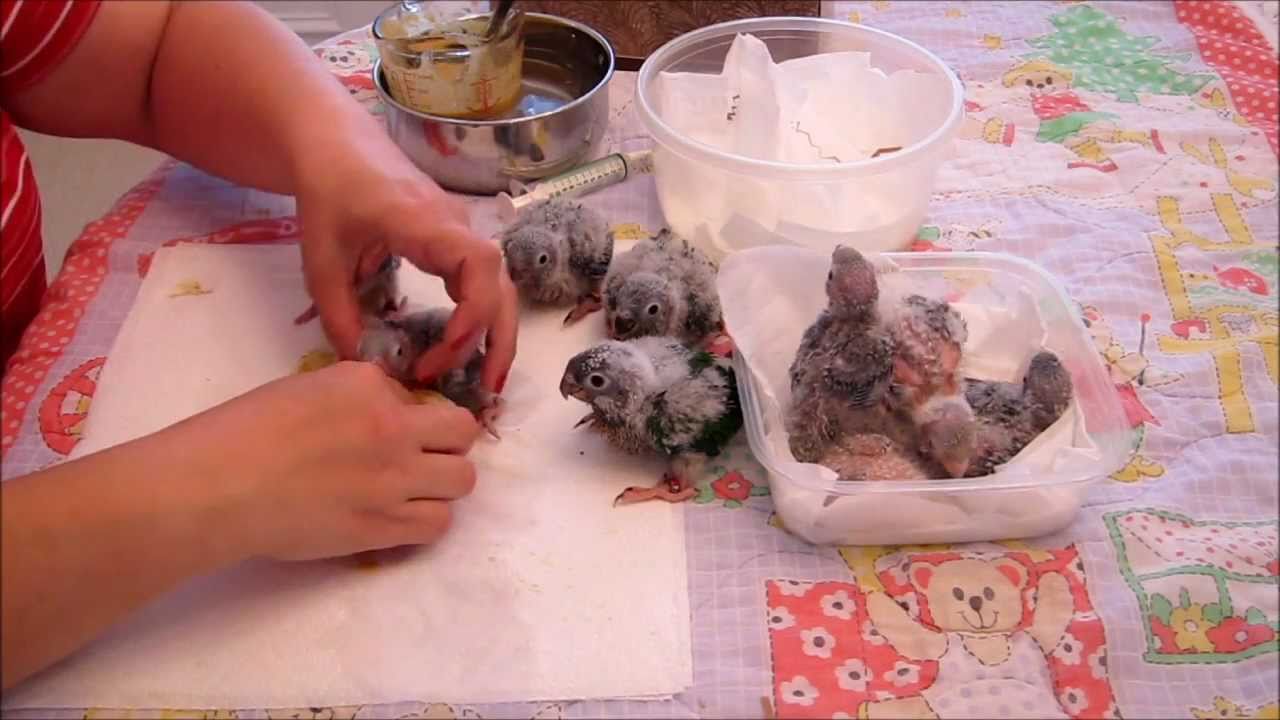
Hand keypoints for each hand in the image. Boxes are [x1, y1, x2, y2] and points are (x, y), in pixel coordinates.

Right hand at [168, 361, 480, 560]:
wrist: (216, 488)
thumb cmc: (243, 434)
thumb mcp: (306, 389)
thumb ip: (357, 396)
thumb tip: (391, 413)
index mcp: (367, 384)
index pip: (419, 396)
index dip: (408, 415)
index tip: (382, 432)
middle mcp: (392, 425)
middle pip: (462, 433)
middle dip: (447, 444)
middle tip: (419, 458)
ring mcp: (393, 478)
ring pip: (462, 480)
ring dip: (442, 485)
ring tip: (412, 491)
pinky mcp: (384, 525)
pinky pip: (439, 524)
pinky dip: (427, 521)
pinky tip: (400, 517)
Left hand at [292, 137, 518, 393]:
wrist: (337, 146)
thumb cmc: (329, 194)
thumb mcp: (321, 260)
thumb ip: (339, 315)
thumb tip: (364, 366)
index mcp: (426, 223)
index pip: (478, 267)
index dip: (471, 317)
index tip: (439, 355)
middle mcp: (456, 227)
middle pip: (501, 286)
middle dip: (497, 341)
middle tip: (482, 390)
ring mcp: (460, 234)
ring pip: (499, 288)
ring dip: (496, 335)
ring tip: (485, 381)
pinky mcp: (455, 243)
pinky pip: (482, 284)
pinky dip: (481, 320)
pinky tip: (466, 351)